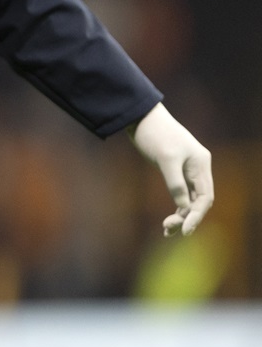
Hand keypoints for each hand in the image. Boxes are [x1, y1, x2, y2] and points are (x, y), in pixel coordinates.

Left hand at [131, 103, 213, 236]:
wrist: (139, 116)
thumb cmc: (154, 134)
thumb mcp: (165, 159)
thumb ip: (175, 183)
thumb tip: (183, 207)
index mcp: (201, 164)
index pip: (205, 196)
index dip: (197, 215)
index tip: (185, 230)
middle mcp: (198, 168)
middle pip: (199, 201)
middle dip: (187, 217)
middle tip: (168, 229)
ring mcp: (187, 170)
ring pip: (190, 200)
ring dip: (180, 215)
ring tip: (166, 230)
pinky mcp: (174, 170)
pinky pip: (180, 194)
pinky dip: (175, 207)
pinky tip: (168, 220)